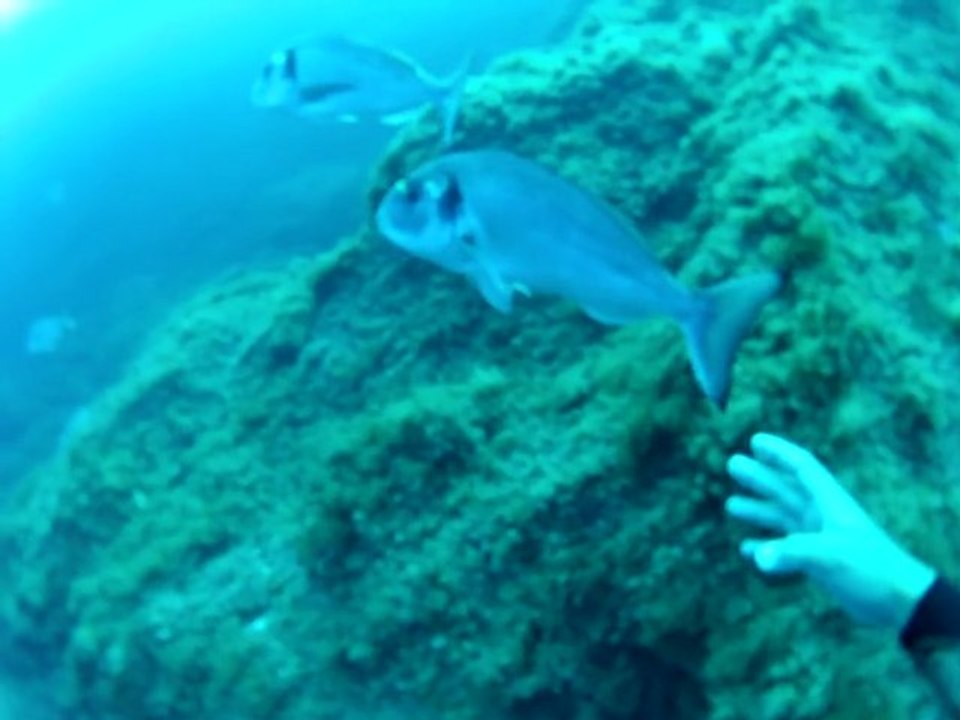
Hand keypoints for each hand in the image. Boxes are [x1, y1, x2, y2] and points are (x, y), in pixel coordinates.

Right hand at [725, 433, 935, 629]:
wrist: (899, 601)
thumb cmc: (871, 569)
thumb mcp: (831, 555)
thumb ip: (792, 553)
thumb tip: (757, 556)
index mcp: (829, 503)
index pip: (802, 467)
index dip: (779, 452)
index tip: (756, 440)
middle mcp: (822, 515)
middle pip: (786, 489)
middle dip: (761, 477)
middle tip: (733, 464)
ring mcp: (819, 538)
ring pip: (783, 516)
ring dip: (759, 510)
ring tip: (732, 505)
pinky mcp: (818, 560)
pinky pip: (785, 547)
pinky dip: (767, 546)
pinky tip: (748, 550)